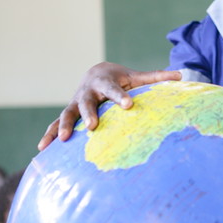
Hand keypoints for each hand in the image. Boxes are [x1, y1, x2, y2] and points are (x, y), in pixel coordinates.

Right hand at [37, 62, 180, 149]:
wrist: (95, 73)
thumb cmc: (120, 79)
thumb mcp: (136, 76)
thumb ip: (155, 78)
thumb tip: (181, 76)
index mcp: (105, 83)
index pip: (114, 90)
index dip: (121, 96)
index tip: (129, 104)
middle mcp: (88, 92)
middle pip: (87, 103)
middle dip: (89, 113)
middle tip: (93, 125)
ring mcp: (75, 103)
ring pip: (67, 114)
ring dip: (64, 126)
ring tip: (63, 140)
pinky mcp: (69, 114)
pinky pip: (56, 124)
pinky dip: (49, 135)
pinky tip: (41, 149)